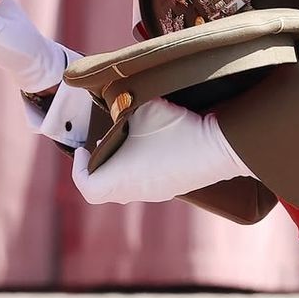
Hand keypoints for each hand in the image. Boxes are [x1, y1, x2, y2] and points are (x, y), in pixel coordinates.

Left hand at [71, 98, 246, 205]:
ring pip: (127, 185)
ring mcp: (158, 192)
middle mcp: (137, 191)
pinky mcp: (174, 186)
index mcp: (121, 180)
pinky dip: (140, 166)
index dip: (78, 169)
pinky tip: (151, 144)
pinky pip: (147, 181)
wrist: (220, 146)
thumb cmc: (175, 130)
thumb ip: (120, 109)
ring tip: (126, 139)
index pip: (88, 187)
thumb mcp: (140, 109)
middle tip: (101, 142)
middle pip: (105, 188)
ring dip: (121, 165)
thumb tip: (114, 105)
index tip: (83, 148)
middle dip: (99, 165)